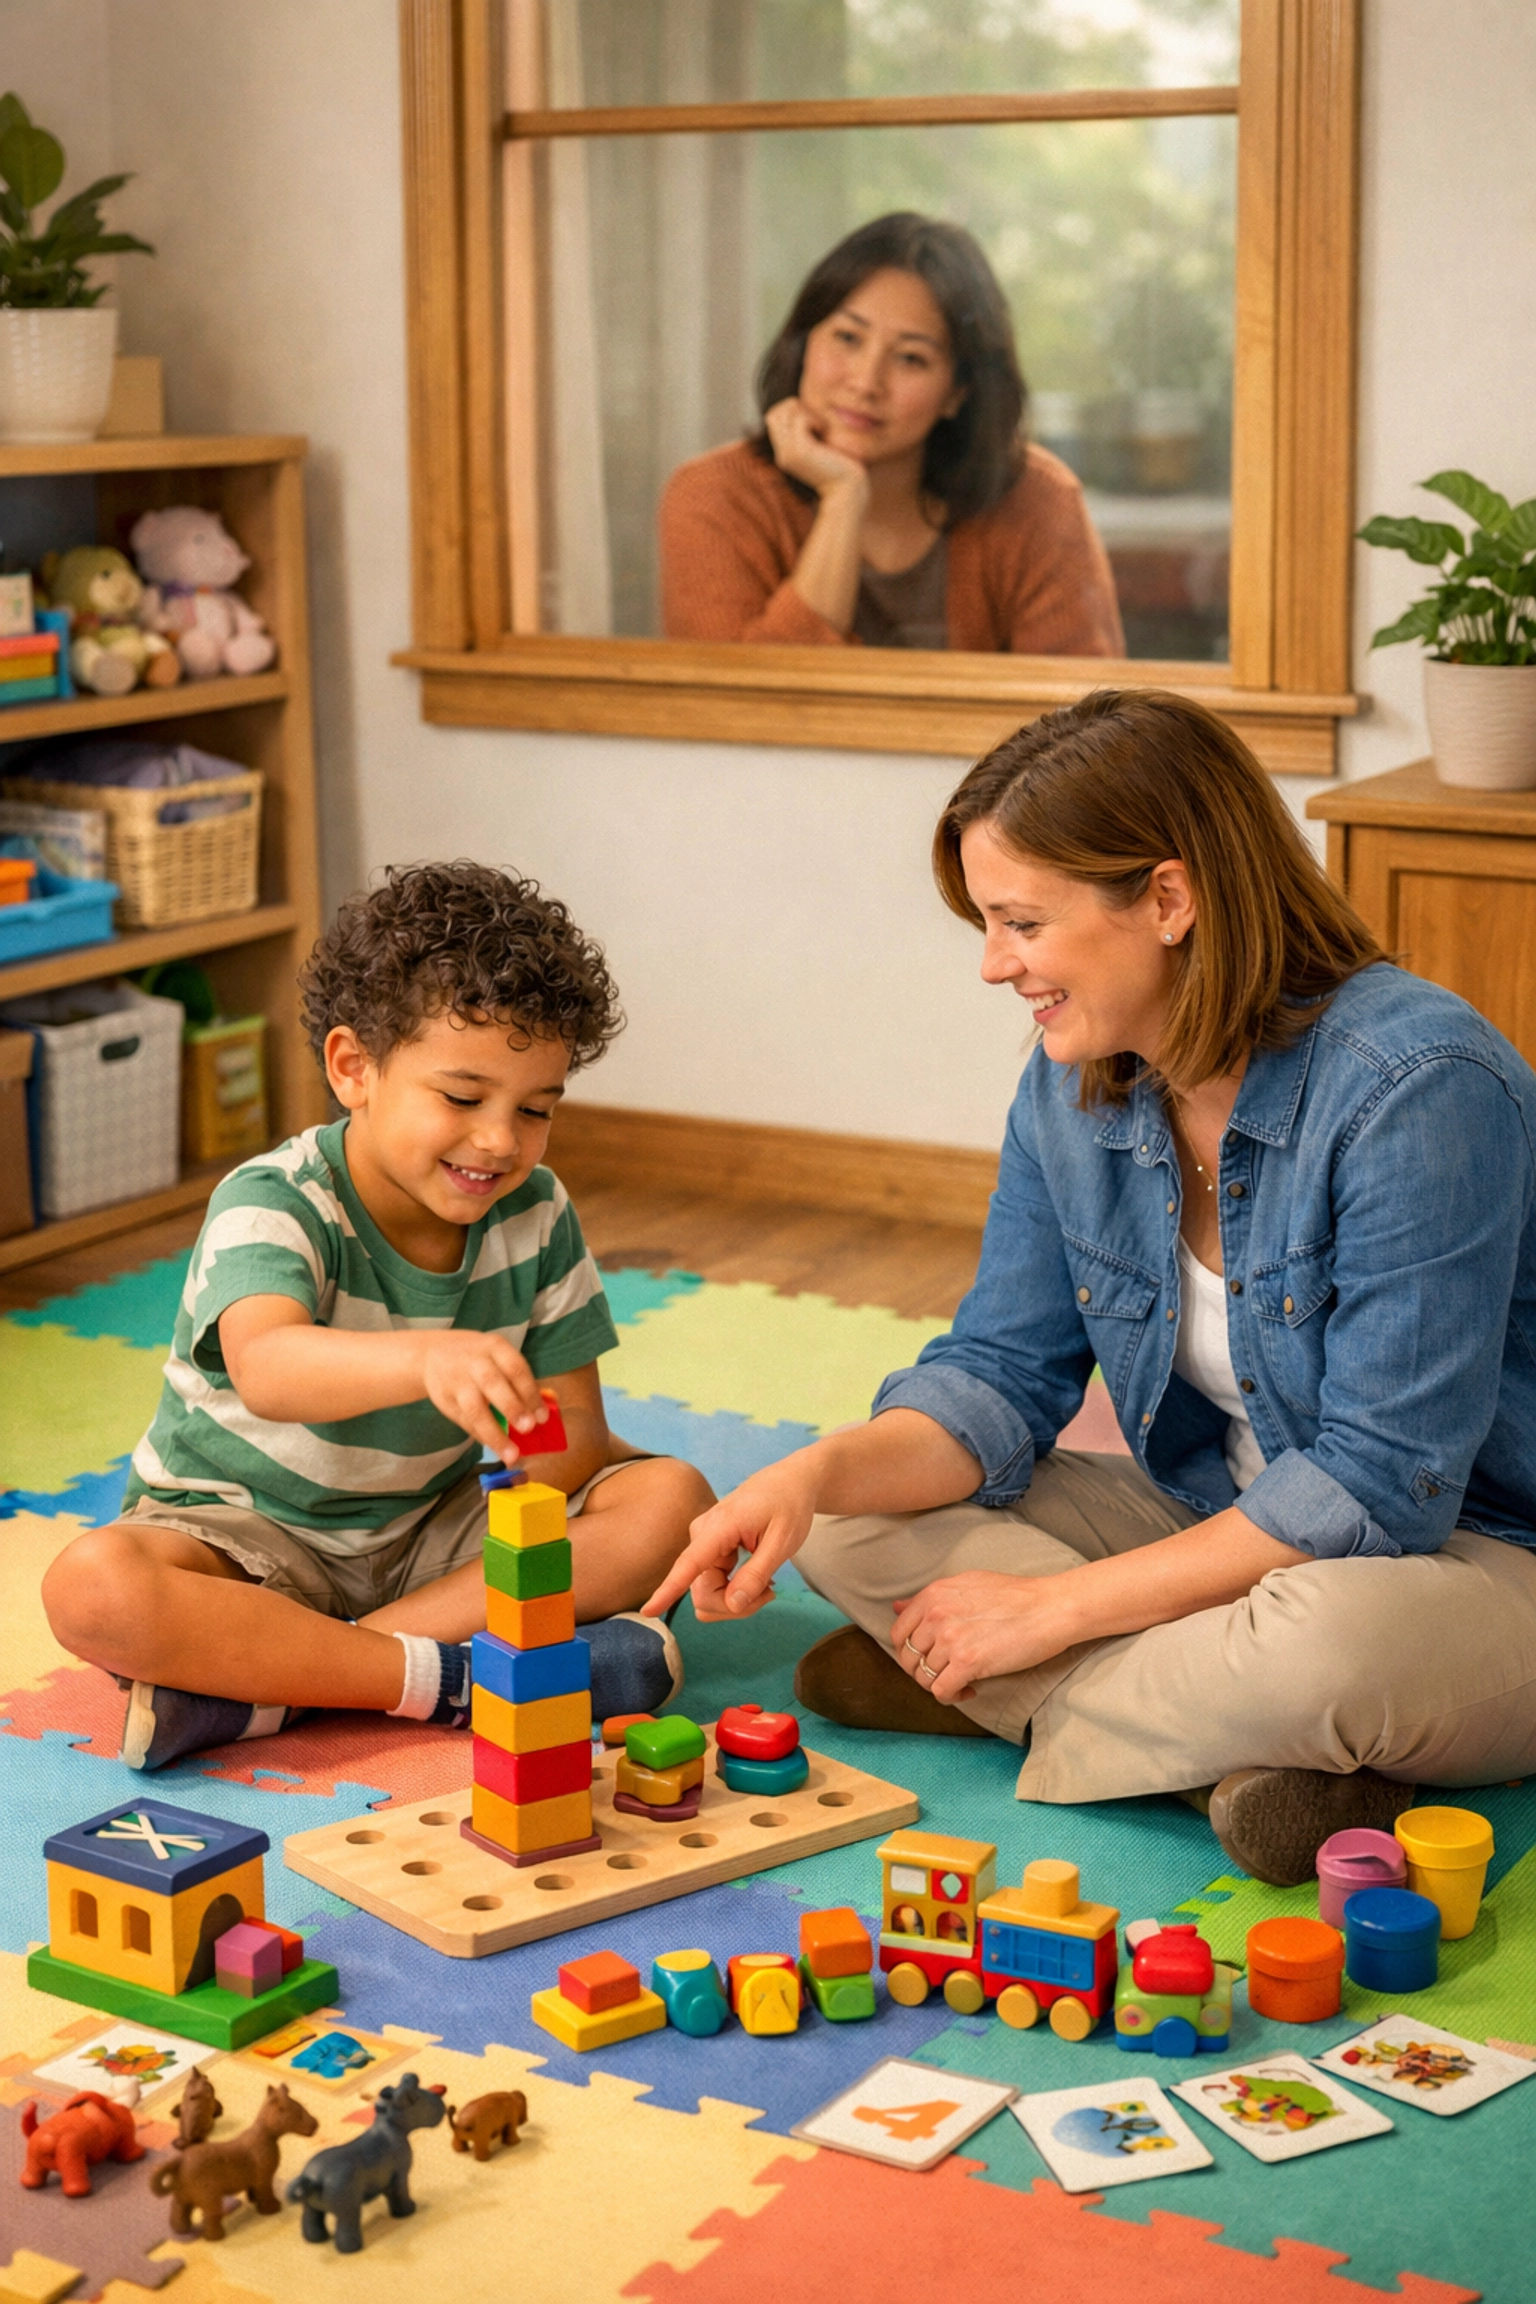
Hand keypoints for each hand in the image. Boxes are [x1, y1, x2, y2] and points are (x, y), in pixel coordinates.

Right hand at [415, 1331, 549, 1466]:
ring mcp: (457, 1382)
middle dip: (512, 1407)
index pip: (515, 1368)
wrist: (432, 1354)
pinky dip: (481, 1437)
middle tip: (528, 1428)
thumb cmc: (478, 1358)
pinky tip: (495, 1447)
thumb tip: (542, 1412)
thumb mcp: (498, 1356)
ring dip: (494, 1433)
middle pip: (492, 1383)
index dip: (530, 1393)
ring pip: (474, 1409)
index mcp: (494, 1347)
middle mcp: (474, 1362)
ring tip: (511, 1454)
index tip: (543, 1417)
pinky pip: (465, 1422)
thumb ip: (518, 1381)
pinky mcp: (445, 1401)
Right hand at [643, 1461, 819, 1621]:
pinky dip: (735, 1592)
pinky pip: (712, 1586)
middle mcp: (702, 1535)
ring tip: (766, 1584)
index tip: (648, 1611)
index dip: (669, 1590)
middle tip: (769, 1592)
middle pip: (702, 1593)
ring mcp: (702, 1544)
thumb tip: (732, 1604)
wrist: (789, 1482)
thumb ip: (756, 1575)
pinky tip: (757, 1578)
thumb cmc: (788, 1506)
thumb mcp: (783, 1542)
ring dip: (736, 1600)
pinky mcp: (708, 1551)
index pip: (689, 1564)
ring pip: (706, 1594)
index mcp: (720, 1526)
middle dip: (734, 1605)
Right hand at [764, 396, 868, 499]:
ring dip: (807, 412)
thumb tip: (803, 406)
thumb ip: (807, 430)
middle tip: (817, 424)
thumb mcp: (819, 445)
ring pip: (786, 411)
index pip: (773, 416)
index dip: (792, 411)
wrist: (847, 488)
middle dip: (798, 408)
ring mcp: (788, 453)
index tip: (813, 424)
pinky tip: (825, 433)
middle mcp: (781, 454)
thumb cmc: (840, 465)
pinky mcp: (799, 452)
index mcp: (784, 452)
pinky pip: (800, 419)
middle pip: (776, 411)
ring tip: (821, 428)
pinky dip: (815, 419)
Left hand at [891, 1572, 1077, 1705]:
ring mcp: (950, 1639)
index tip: (928, 1658)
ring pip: (923, 1677)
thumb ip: (931, 1598)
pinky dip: (952, 1697)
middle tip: (944, 1673)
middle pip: (907, 1658)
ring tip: (961, 1683)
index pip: (899, 1633)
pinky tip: (969, 1691)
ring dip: (940, 1685)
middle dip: (922, 1672)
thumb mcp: (967, 1584)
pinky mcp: (968, 1662)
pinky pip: (941, 1691)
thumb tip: (896, 1607)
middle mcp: (936, 1615)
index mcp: (934, 1594)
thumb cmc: (1015, 1596)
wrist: (1050, 1608)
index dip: (909, 1651)